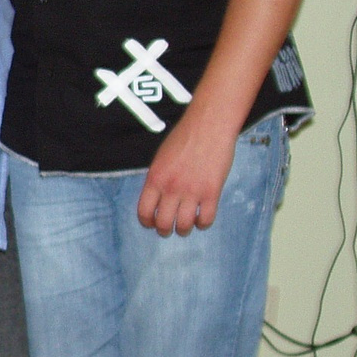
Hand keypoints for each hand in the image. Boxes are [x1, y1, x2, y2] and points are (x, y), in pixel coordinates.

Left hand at [136, 110, 236, 235]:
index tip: (151, 224)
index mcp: (155, 179)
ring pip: (184, 226)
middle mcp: (171, 188)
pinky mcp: (212, 192)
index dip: (147, 222)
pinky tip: (202, 218)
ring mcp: (192, 191)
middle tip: (168, 229)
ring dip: (183, 230)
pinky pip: (206, 219)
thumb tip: (156, 199)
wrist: (209, 125)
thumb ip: (158, 179)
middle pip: (163, 223)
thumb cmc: (184, 138)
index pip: (144, 212)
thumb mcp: (161, 158)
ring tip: (186, 226)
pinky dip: (203, 224)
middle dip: (164, 230)